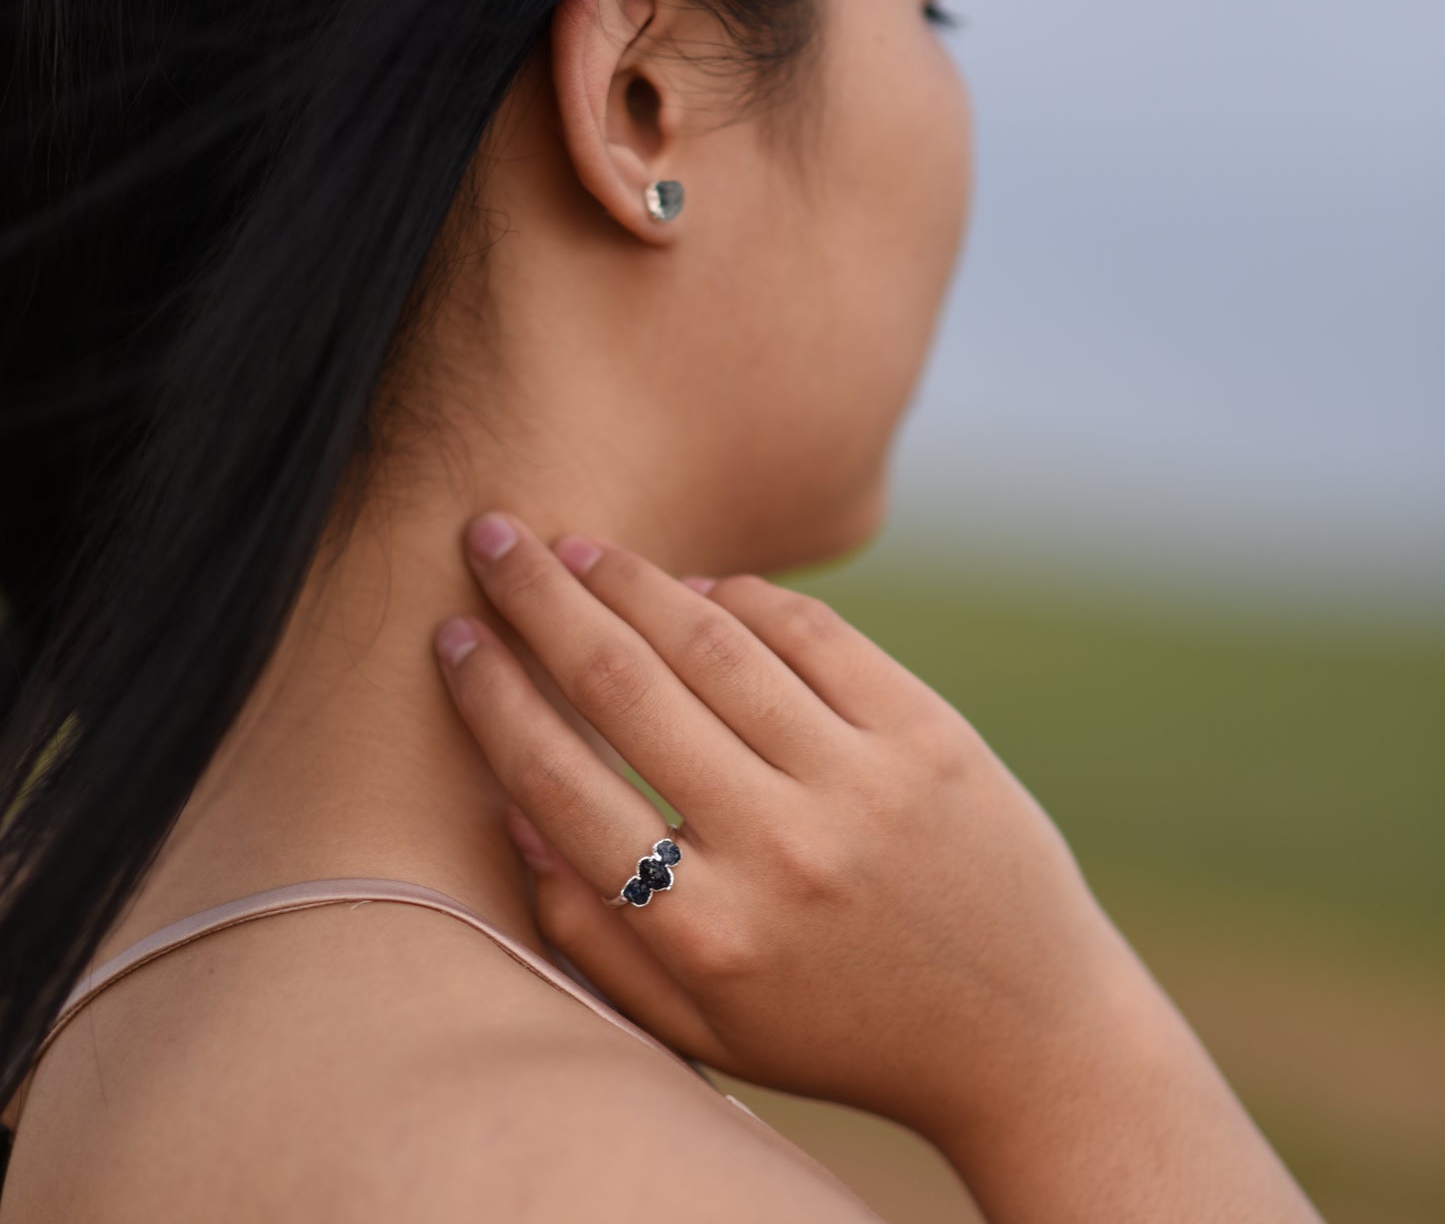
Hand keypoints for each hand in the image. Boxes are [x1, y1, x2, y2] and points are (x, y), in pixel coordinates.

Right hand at [433, 510, 1132, 1135]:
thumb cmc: (845, 1031)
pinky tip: (700, 586)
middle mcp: (778, 851)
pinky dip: (747, 597)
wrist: (1028, 1035)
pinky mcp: (931, 735)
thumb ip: (596, 941)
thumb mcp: (707, 1032)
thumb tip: (511, 816)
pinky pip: (816, 635)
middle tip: (492, 540)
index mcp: (707, 935)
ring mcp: (861, 783)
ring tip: (579, 547)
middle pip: (624, 690)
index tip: (452, 637)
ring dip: (632, 582)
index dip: (491, 699)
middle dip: (540, 601)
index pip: (561, 787)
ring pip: (714, 644)